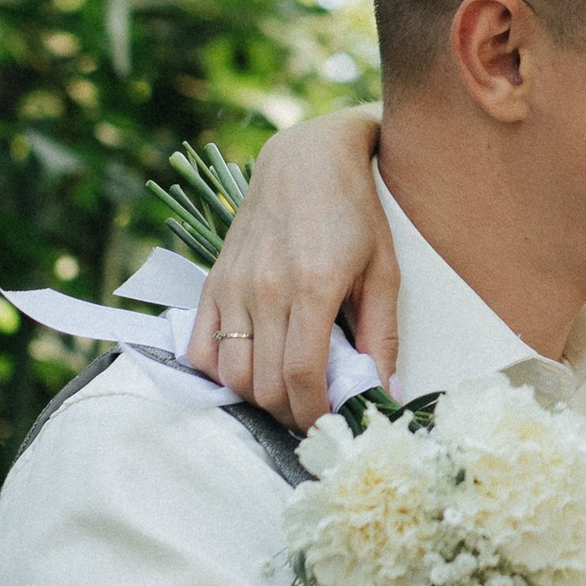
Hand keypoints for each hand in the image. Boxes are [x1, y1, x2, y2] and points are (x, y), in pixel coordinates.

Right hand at [186, 106, 395, 423]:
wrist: (307, 159)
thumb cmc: (356, 213)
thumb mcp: (385, 271)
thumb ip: (384, 336)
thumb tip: (386, 394)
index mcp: (313, 286)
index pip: (303, 377)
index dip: (316, 415)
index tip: (332, 426)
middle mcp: (265, 288)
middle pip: (265, 385)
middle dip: (291, 414)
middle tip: (314, 413)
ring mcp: (233, 285)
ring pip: (231, 374)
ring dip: (258, 398)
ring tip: (286, 392)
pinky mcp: (213, 281)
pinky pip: (199, 349)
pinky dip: (220, 373)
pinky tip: (250, 368)